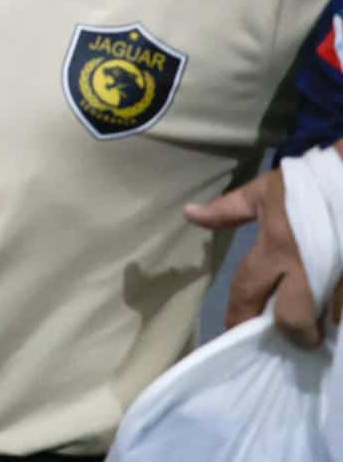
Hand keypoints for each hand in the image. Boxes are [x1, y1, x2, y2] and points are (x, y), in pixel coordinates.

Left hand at [186, 167, 323, 346]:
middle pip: (292, 319)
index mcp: (276, 247)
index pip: (248, 290)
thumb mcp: (265, 190)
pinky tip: (336, 321)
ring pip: (328, 323)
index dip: (238, 315)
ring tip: (317, 329)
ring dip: (320, 329)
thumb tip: (190, 214)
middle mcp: (306, 268)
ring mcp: (340, 278)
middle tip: (290, 334)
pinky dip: (341, 320)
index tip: (233, 331)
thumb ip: (229, 209)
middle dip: (291, 333)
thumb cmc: (311, 183)